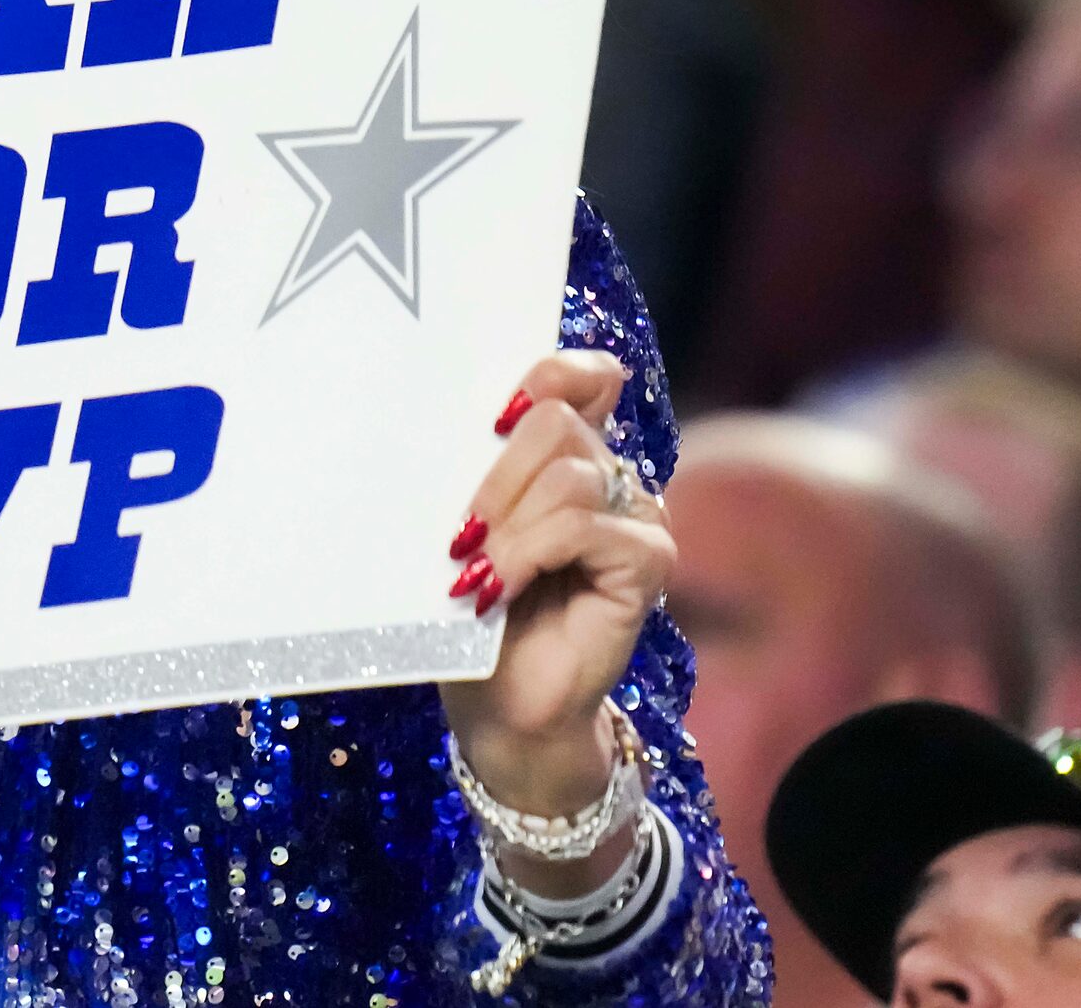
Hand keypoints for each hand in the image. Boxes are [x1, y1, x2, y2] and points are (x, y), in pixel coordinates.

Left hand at [437, 352, 669, 830]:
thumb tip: (433, 417)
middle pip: (559, 422)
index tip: (492, 415)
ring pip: (569, 476)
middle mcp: (612, 478)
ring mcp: (637, 519)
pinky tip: (497, 590)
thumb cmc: (470, 615)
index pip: (588, 376)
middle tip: (459, 535)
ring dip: (506, 525)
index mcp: (570, 455)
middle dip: (495, 474)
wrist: (497, 705)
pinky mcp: (647, 564)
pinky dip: (530, 552)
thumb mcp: (462, 529)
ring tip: (473, 573)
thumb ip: (469, 472)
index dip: (548, 374)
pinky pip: (586, 526)